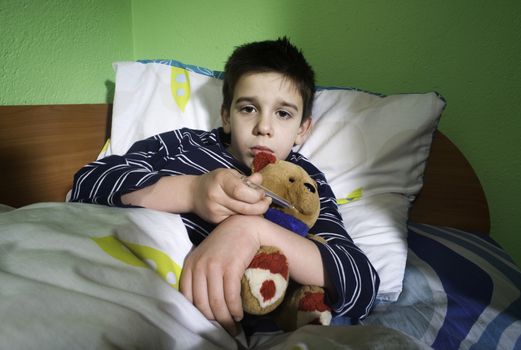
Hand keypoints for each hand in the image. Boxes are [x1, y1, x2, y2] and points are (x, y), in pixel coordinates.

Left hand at [180, 215, 260, 334]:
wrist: (244, 227)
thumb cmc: (226, 244)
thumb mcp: (206, 257)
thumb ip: (199, 275)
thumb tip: (202, 303)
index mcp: (190, 265)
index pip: (188, 297)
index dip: (198, 314)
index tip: (208, 323)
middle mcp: (199, 266)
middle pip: (202, 304)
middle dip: (213, 321)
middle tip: (224, 330)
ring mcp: (214, 266)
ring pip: (216, 303)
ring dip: (226, 319)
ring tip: (233, 326)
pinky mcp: (230, 267)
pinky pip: (230, 296)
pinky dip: (235, 310)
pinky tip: (239, 314)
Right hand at [191, 169, 270, 223]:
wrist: (193, 194)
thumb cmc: (216, 181)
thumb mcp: (230, 174)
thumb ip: (246, 178)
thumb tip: (260, 179)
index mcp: (221, 179)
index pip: (242, 191)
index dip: (256, 194)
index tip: (262, 193)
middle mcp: (216, 195)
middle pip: (245, 207)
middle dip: (261, 206)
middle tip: (266, 201)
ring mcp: (215, 210)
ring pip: (242, 216)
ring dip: (255, 212)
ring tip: (257, 205)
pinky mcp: (215, 221)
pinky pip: (236, 221)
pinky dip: (245, 217)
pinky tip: (246, 211)